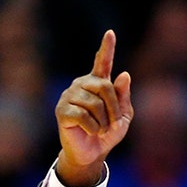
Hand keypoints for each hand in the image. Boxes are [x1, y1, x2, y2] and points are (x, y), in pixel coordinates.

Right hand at [55, 29, 132, 186]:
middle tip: (113, 124)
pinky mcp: (62, 110)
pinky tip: (90, 131)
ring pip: (95, 103)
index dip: (107, 48)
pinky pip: (84, 116)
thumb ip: (123, 96)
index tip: (111, 33)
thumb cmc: (107, 133)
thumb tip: (124, 74)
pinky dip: (93, 128)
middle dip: (114, 108)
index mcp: (98, 83)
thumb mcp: (122, 116)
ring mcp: (70, 96)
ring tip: (100, 129)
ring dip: (103, 122)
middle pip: (105, 87)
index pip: (103, 62)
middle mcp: (82, 84)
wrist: (92, 153)